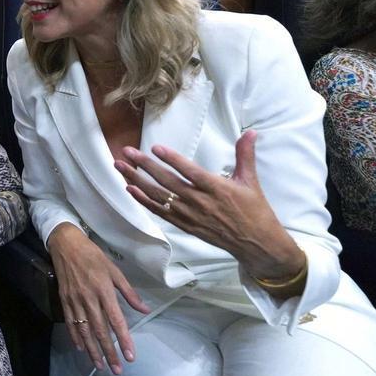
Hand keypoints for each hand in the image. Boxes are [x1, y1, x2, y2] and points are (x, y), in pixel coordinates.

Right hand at [47, 223, 149, 374]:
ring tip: (100, 366)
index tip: (130, 356)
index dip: (123, 340)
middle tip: (117, 370)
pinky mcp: (64, 300)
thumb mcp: (114, 270)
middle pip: (100, 330)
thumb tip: (145, 309)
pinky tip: (81, 349)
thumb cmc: (93, 256)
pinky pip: (70, 323)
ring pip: (84, 331)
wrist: (66, 244)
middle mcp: (89, 298)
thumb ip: (129, 292)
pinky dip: (75, 337)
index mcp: (104, 290)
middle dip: (109, 352)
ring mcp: (74, 300)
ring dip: (93, 350)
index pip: (116, 320)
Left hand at [114, 130, 304, 281]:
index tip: (155, 148)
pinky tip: (129, 188)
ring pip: (158, 196)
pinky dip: (143, 200)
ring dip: (137, 180)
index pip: (190, 172)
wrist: (255, 243)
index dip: (172, 160)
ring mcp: (190, 215)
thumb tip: (251, 131)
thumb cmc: (254, 210)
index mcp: (217, 188)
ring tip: (120, 166)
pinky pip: (159, 211)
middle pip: (167, 182)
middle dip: (144, 165)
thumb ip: (245, 154)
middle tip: (126, 152)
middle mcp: (200, 202)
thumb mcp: (251, 180)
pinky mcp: (185, 225)